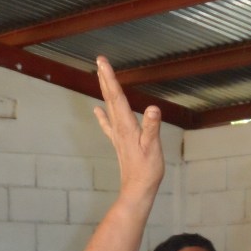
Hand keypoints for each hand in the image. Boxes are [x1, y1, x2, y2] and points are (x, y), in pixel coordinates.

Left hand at [93, 57, 163, 198]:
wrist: (137, 189)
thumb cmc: (147, 170)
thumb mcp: (153, 148)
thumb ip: (152, 127)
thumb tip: (153, 108)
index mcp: (127, 126)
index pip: (117, 96)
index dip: (110, 77)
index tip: (102, 61)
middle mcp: (119, 128)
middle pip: (110, 98)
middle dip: (105, 78)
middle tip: (99, 60)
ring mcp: (117, 135)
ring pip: (109, 107)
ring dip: (105, 91)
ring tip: (100, 76)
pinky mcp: (120, 142)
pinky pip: (109, 124)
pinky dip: (102, 115)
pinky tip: (97, 110)